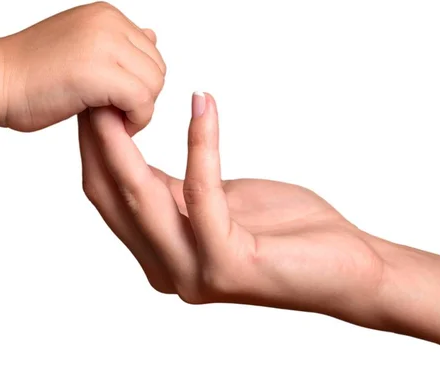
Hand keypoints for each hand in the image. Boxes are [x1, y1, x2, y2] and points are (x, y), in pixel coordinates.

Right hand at [0, 1, 165, 133]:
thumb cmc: (31, 72)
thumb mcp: (82, 46)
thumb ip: (117, 43)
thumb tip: (153, 36)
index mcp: (105, 15)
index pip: (150, 53)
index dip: (140, 84)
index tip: (118, 101)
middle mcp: (108, 23)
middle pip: (157, 68)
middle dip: (144, 97)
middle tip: (119, 114)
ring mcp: (104, 44)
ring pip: (154, 85)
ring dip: (140, 111)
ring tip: (115, 120)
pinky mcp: (99, 73)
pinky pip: (142, 102)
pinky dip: (136, 121)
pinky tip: (115, 126)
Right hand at [78, 92, 383, 311]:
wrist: (345, 269)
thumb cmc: (284, 232)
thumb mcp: (215, 203)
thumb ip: (173, 190)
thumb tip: (136, 153)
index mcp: (158, 255)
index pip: (108, 196)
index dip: (94, 146)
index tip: (94, 99)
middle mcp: (166, 270)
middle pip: (113, 196)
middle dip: (99, 138)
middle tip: (98, 86)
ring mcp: (193, 273)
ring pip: (142, 195)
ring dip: (127, 139)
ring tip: (127, 90)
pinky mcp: (227, 264)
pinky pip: (203, 192)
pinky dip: (201, 142)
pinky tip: (203, 104)